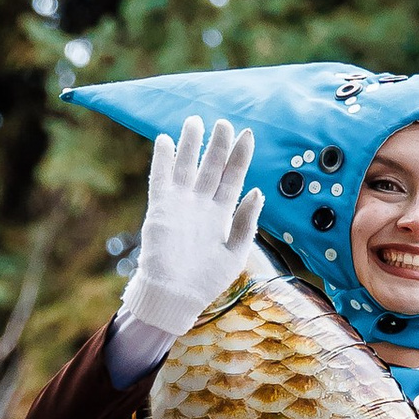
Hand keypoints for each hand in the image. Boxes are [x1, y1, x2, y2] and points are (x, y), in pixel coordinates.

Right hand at [114, 118, 261, 368]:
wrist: (174, 297)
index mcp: (221, 215)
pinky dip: (163, 160)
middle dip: (218, 144)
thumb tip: (257, 191)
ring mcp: (180, 205)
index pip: (232, 178)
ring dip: (190, 144)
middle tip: (223, 122)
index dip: (240, 156)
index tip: (247, 134)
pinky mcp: (160, 209)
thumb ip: (246, 223)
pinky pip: (161, 179)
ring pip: (186, 167)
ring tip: (194, 121)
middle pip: (211, 167)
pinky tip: (166, 140)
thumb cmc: (205, 281)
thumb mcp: (234, 253)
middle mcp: (201, 205)